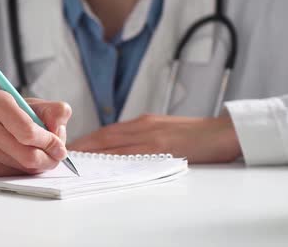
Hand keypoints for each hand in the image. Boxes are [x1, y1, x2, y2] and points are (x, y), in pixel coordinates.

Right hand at [0, 90, 71, 175]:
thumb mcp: (22, 104)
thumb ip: (49, 111)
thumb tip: (62, 125)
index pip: (30, 131)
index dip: (50, 141)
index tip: (59, 145)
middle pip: (29, 154)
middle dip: (49, 158)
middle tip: (56, 155)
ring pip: (23, 167)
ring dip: (39, 165)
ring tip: (39, 154)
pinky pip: (14, 175)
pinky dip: (24, 170)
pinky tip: (20, 159)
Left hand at [68, 114, 241, 162]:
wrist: (223, 131)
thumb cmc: (197, 134)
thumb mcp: (165, 130)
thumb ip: (144, 137)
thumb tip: (123, 150)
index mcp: (143, 122)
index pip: (108, 132)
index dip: (88, 140)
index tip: (72, 148)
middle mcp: (143, 126)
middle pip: (105, 137)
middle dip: (83, 146)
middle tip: (63, 154)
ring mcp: (151, 136)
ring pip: (114, 145)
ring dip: (92, 153)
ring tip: (74, 161)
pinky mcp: (161, 146)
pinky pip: (132, 154)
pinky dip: (113, 158)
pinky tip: (102, 164)